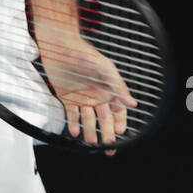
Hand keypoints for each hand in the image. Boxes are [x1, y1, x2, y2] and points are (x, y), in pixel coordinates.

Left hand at [34, 24, 137, 154]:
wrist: (59, 46)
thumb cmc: (84, 54)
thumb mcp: (105, 69)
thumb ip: (118, 86)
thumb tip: (133, 103)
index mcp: (108, 90)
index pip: (118, 112)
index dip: (120, 123)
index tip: (120, 133)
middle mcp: (96, 96)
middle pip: (104, 120)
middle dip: (107, 133)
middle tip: (108, 146)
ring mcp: (81, 99)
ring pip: (88, 120)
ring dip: (90, 131)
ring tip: (90, 141)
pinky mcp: (67, 98)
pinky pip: (72, 115)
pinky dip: (74, 124)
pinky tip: (75, 132)